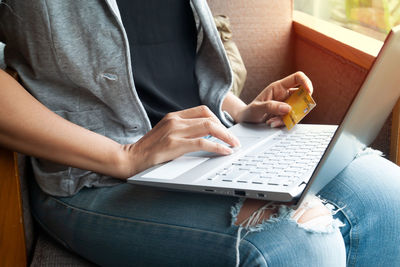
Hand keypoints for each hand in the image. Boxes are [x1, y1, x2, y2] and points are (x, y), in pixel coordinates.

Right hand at [122, 106, 240, 175]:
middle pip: (209, 118)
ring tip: (233, 145)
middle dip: (226, 130)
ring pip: (209, 127)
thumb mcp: (165, 133)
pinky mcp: (174, 144)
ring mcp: (174, 131)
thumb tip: (204, 135)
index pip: (203, 110)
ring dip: (226, 137)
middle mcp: (175, 120)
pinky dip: (218, 147)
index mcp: (174, 116)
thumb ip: (181, 130)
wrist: (130, 158)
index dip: (218, 120)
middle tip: (234, 140)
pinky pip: (203, 142)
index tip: (225, 131)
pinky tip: (224, 151)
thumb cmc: (148, 149)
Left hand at [235, 72, 312, 126]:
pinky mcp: (286, 115)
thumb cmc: (249, 111)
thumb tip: (288, 108)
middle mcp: (284, 95)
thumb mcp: (257, 108)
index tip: (309, 92)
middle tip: (288, 114)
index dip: (306, 82)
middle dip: (299, 106)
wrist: (245, 121)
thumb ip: (271, 107)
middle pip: (302, 96)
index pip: (297, 78)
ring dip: (287, 118)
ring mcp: (286, 105)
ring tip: (271, 121)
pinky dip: (283, 123)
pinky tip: (271, 123)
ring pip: (297, 110)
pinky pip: (291, 119)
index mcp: (278, 87)